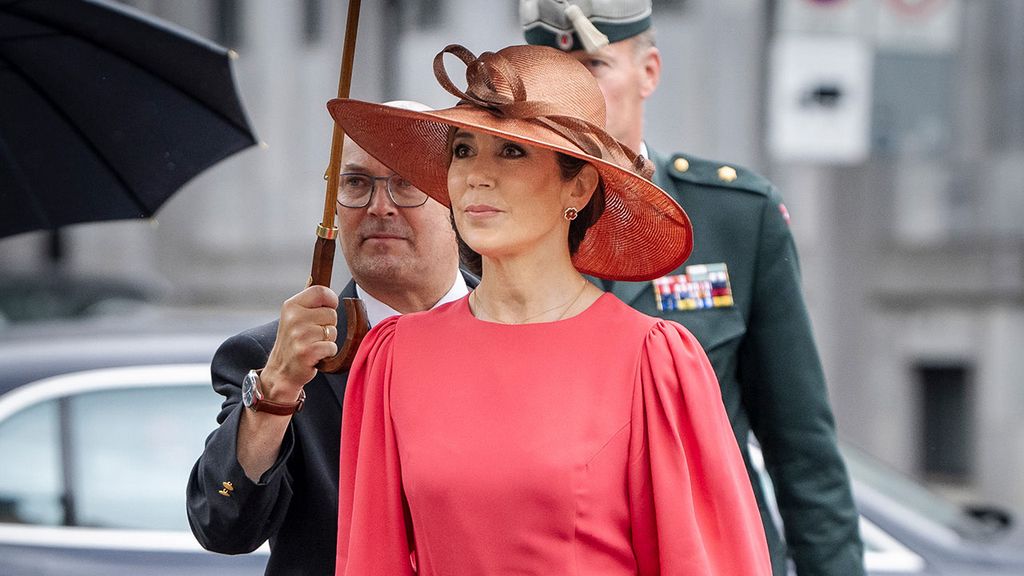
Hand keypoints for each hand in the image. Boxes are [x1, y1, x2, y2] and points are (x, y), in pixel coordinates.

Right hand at [261, 285, 338, 401]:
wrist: (281, 370)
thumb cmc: (293, 341)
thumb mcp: (293, 316)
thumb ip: (306, 299)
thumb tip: (314, 276)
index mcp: (291, 305)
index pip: (321, 291)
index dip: (330, 300)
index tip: (327, 308)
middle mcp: (294, 318)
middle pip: (332, 313)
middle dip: (328, 325)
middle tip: (313, 334)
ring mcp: (299, 335)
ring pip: (333, 331)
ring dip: (327, 340)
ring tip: (312, 344)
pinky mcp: (307, 352)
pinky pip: (331, 347)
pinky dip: (327, 353)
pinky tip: (314, 355)